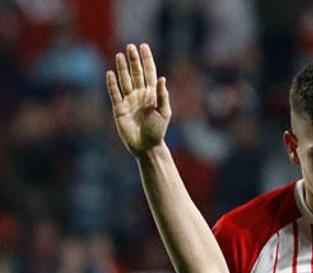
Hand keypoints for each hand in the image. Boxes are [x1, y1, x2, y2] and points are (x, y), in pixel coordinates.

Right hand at [106, 43, 170, 157]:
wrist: (147, 146)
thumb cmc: (158, 131)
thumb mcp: (164, 113)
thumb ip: (163, 96)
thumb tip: (162, 78)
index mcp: (153, 95)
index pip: (149, 73)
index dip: (147, 60)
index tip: (144, 46)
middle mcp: (140, 95)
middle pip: (136, 74)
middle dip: (134, 60)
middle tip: (130, 46)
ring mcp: (129, 101)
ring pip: (125, 81)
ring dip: (122, 68)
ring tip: (120, 55)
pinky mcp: (119, 109)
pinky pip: (114, 94)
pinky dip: (112, 84)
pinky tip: (110, 73)